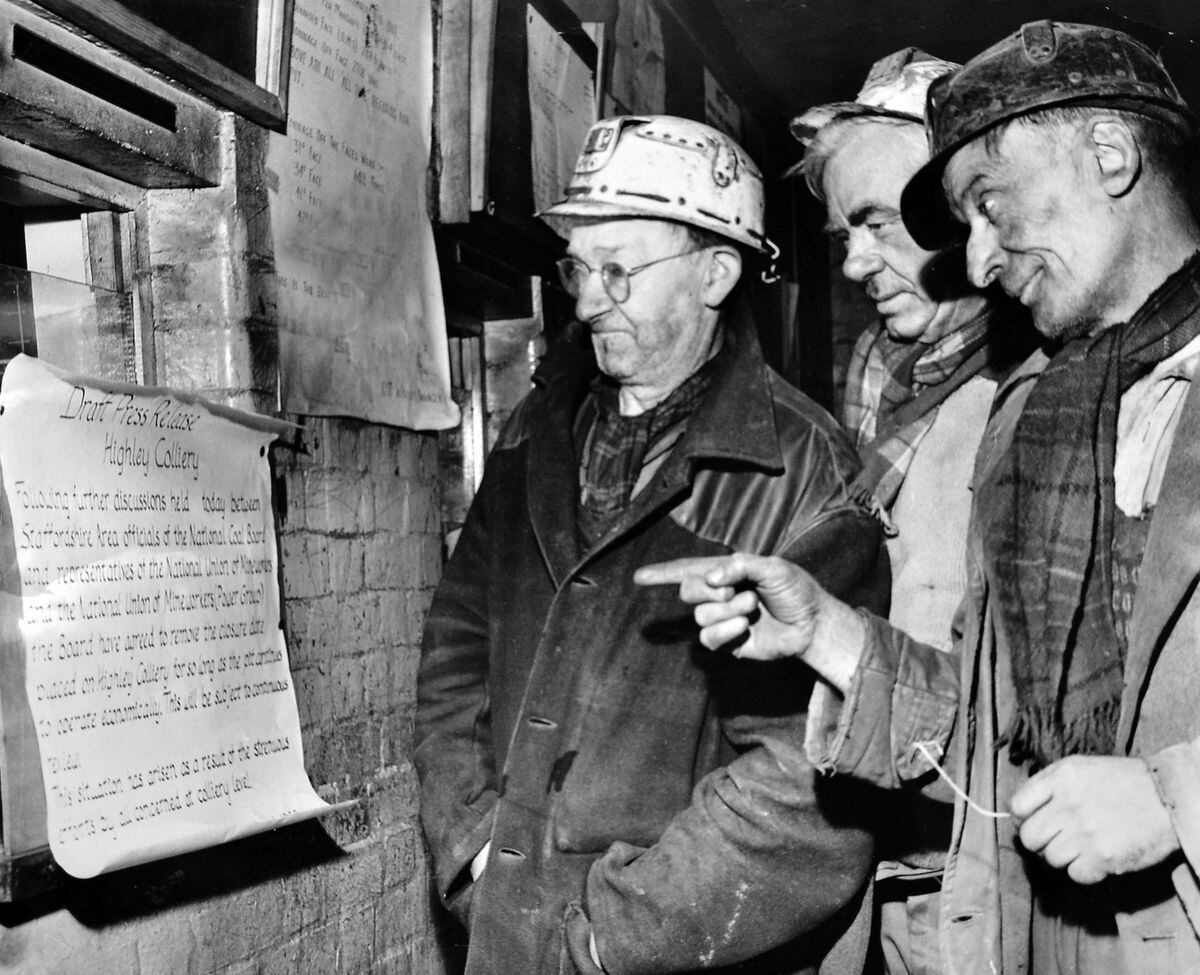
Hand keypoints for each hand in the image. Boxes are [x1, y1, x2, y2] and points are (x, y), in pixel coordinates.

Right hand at [633, 553, 823, 660]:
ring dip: (728, 610)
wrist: (812, 623)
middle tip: (736, 591)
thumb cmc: (795, 590)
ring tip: (752, 608)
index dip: (662, 573)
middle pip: (687, 591)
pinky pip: (708, 638)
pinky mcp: (728, 643)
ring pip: (700, 616)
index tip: (638, 577)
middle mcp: (718, 595)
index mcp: (725, 572)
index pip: (686, 570)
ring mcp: (721, 620)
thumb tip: (710, 578)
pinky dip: (726, 630)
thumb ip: (740, 566)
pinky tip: (744, 627)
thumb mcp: (773, 568)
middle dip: (710, 591)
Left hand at [1010, 755, 1179, 883]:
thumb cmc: (1120, 782)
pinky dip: (1083, 870)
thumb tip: (1018, 811)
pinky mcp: (1105, 857)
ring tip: (1081, 844)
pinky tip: (1095, 856)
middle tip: (1056, 837)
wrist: (1167, 797)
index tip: (1033, 821)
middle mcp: (1070, 805)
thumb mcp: (1078, 768)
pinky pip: (1075, 874)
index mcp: (1061, 778)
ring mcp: (1087, 832)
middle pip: (1029, 837)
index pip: (1016, 806)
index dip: (1022, 818)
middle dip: (1038, 841)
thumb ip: (1046, 785)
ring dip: (1063, 856)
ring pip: (1050, 858)